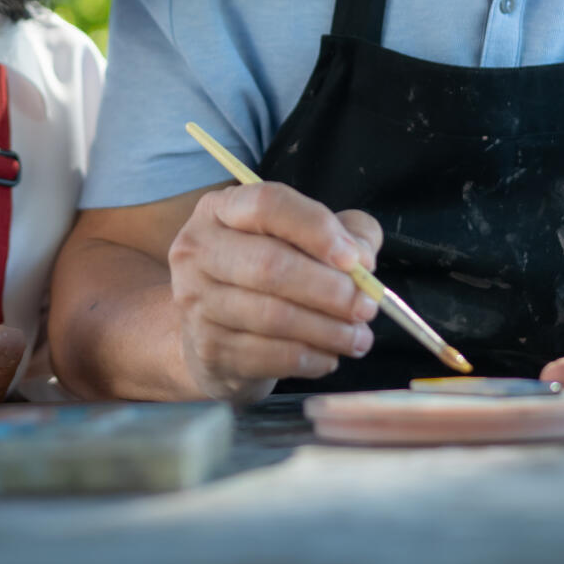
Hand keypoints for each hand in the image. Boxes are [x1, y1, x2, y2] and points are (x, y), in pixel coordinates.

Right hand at [167, 182, 382, 402]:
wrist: (213, 333)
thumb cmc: (266, 274)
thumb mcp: (305, 239)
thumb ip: (345, 234)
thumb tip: (362, 261)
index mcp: (221, 209)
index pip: (268, 204)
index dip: (316, 228)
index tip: (355, 259)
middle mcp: (198, 250)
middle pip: (270, 264)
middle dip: (331, 289)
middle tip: (367, 307)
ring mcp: (196, 302)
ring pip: (274, 316)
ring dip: (329, 330)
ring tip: (360, 337)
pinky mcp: (208, 349)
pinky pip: (270, 356)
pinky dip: (311, 359)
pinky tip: (330, 357)